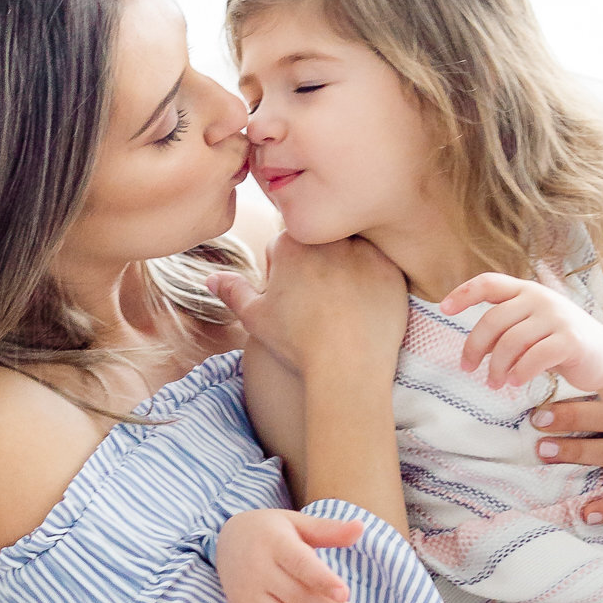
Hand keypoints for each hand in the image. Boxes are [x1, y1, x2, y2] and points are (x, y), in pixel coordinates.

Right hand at [208, 232, 407, 377]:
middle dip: (317, 264)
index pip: (286, 245)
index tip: (292, 297)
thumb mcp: (255, 317)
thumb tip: (211, 279)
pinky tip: (366, 309)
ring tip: (343, 305)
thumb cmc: (297, 342)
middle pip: (319, 243)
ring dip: (347, 269)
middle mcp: (330, 237)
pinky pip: (381, 268)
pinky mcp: (392, 268)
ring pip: (351, 252)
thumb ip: (233, 291)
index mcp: (293, 241)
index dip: (285, 273)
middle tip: (318, 300)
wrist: (347, 365)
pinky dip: (374, 283)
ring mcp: (365, 250)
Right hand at [214, 507, 365, 602]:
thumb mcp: (296, 522)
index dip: (323, 580)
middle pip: (297, 597)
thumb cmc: (270, 530)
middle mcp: (259, 570)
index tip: (345, 594)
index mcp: (276, 544)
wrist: (227, 538)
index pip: (301, 564)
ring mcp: (249, 593)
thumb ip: (328, 530)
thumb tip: (361, 528)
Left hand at [440, 274, 602, 397]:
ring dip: (497, 367)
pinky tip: (516, 383)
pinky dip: (520, 373)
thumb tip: (474, 344)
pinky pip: (534, 358)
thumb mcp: (534, 326)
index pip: (489, 282)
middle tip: (469, 369)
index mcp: (527, 291)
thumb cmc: (562, 344)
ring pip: (510, 342)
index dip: (463, 293)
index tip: (444, 309)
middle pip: (493, 319)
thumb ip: (508, 325)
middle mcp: (541, 298)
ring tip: (495, 383)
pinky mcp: (571, 340)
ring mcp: (558, 318)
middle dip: (475, 347)